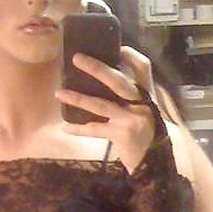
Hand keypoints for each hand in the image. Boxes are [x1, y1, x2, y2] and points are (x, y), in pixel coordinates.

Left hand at [56, 46, 162, 173]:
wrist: (153, 164)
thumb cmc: (144, 135)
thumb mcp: (143, 112)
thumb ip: (130, 98)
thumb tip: (102, 80)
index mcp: (148, 95)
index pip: (144, 68)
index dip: (130, 56)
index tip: (117, 48)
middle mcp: (142, 104)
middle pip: (119, 81)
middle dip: (97, 69)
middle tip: (76, 58)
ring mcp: (131, 119)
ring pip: (101, 104)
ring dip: (78, 98)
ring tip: (59, 93)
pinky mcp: (122, 135)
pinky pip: (95, 129)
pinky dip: (79, 129)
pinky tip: (65, 127)